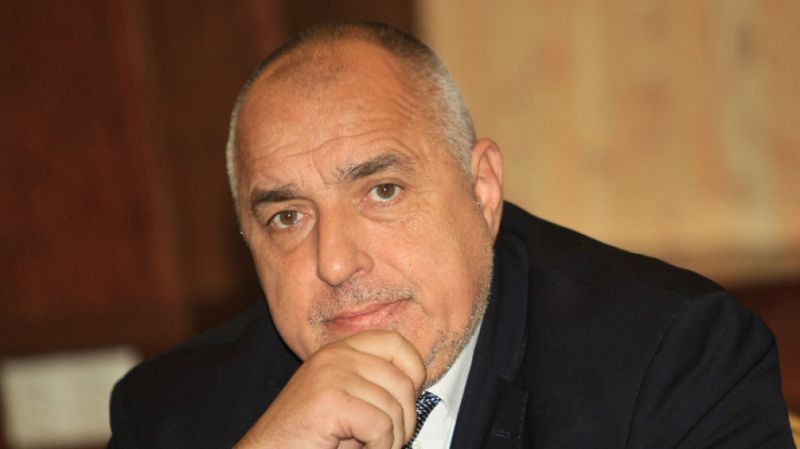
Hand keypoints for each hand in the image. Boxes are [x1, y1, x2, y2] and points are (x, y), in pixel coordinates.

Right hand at [234, 330, 426, 448]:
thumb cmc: (306, 437)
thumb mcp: (344, 399)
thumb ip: (372, 384)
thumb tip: (416, 386)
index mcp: (339, 350)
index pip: (396, 343)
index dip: (413, 372)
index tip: (405, 402)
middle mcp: (335, 355)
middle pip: (403, 381)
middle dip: (404, 420)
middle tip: (383, 441)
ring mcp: (331, 374)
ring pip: (394, 408)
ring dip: (388, 440)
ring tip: (364, 447)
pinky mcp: (330, 400)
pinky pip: (381, 427)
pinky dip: (378, 448)